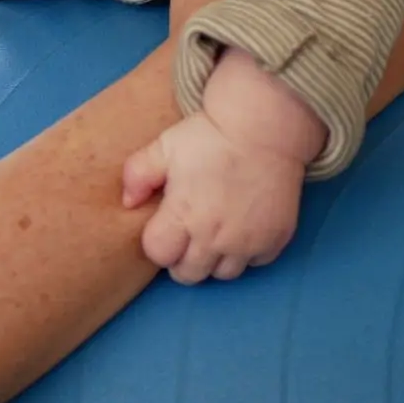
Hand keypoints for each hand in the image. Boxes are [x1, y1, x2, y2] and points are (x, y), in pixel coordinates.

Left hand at [121, 110, 305, 284]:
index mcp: (184, 216)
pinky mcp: (275, 240)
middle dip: (181, 258)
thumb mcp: (163, 146)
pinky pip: (255, 263)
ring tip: (212, 232)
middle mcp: (216, 238)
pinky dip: (245, 253)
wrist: (263, 128)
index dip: (157, 242)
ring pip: (223, 274)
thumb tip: (128, 202)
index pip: (159, 255)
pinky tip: (240, 228)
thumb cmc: (208, 135)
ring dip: (213, 259)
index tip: (164, 226)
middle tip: (186, 233)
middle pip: (189, 274)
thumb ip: (137, 175)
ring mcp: (248, 243)